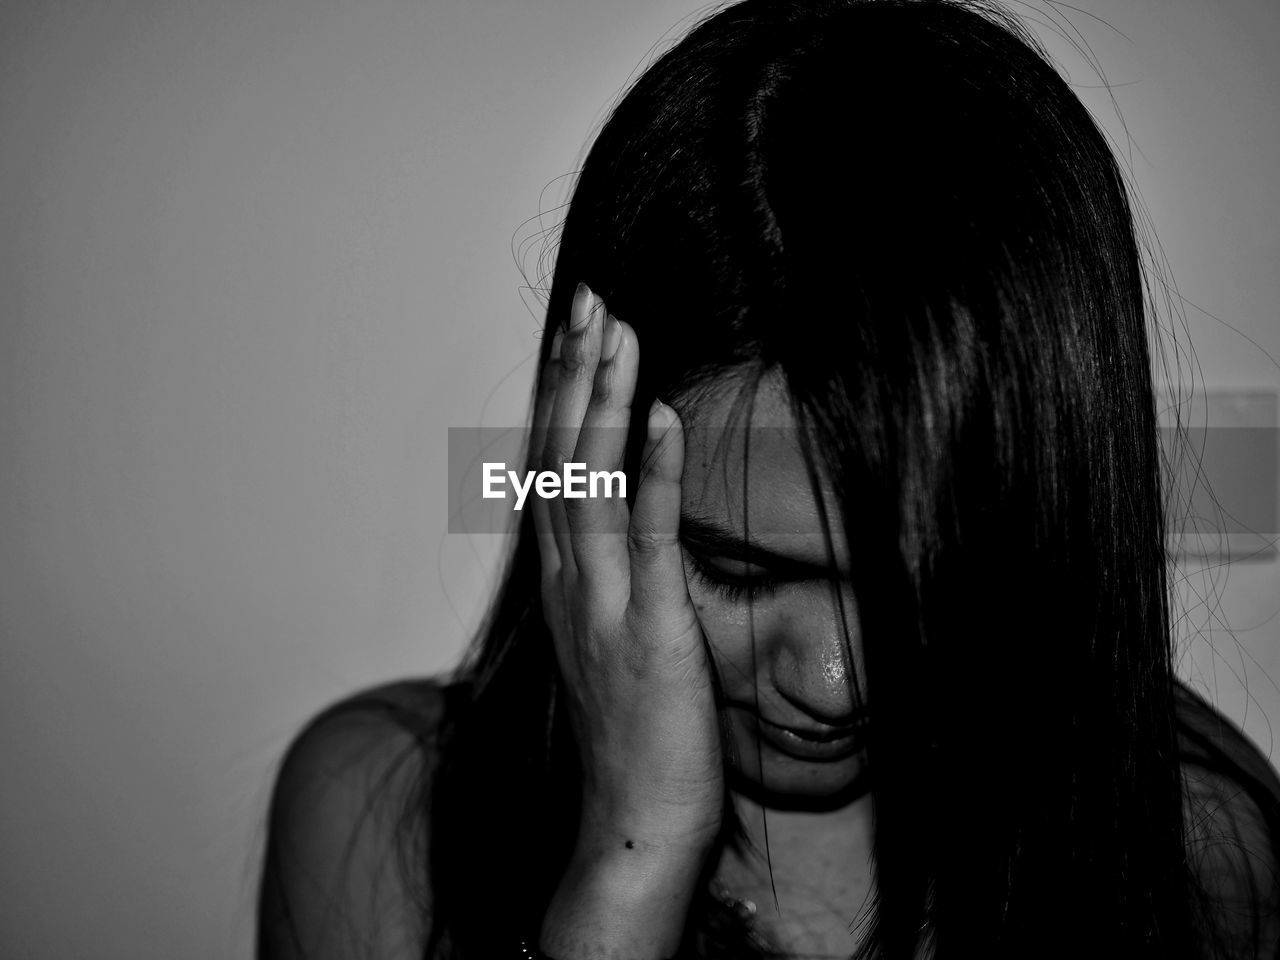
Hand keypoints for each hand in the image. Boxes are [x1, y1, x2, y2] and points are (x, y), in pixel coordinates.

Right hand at [532, 282, 722, 956]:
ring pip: (590, 482)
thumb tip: (638, 524)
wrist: (633, 823)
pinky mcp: (648, 630)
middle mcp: (568, 583)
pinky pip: (649, 538)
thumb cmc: (636, 735)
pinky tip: (662, 416)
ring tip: (617, 332)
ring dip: (602, 402)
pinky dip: (655, 472)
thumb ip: (617, 576)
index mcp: (562, 582)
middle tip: (590, 301)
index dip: (562, 398)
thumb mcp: (615, 640)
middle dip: (573, 375)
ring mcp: (602, 604)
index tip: (577, 334)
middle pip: (559, 458)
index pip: (552, 470)